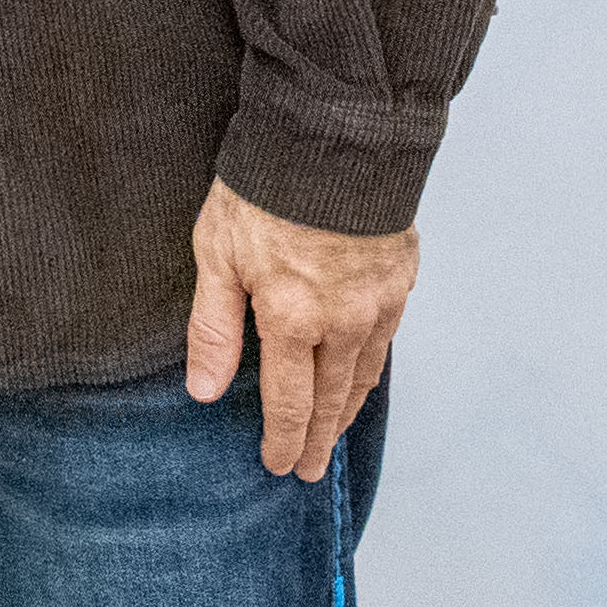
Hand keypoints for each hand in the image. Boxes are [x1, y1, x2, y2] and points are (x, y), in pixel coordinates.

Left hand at [184, 176, 415, 480]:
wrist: (336, 136)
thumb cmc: (266, 188)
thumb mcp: (217, 254)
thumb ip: (213, 328)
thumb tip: (205, 391)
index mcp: (292, 320)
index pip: (289, 402)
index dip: (283, 438)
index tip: (278, 464)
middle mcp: (343, 322)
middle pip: (331, 399)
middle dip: (318, 439)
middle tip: (309, 470)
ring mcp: (378, 302)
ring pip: (364, 374)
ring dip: (347, 410)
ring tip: (334, 433)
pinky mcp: (400, 277)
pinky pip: (387, 340)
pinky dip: (371, 367)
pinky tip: (363, 374)